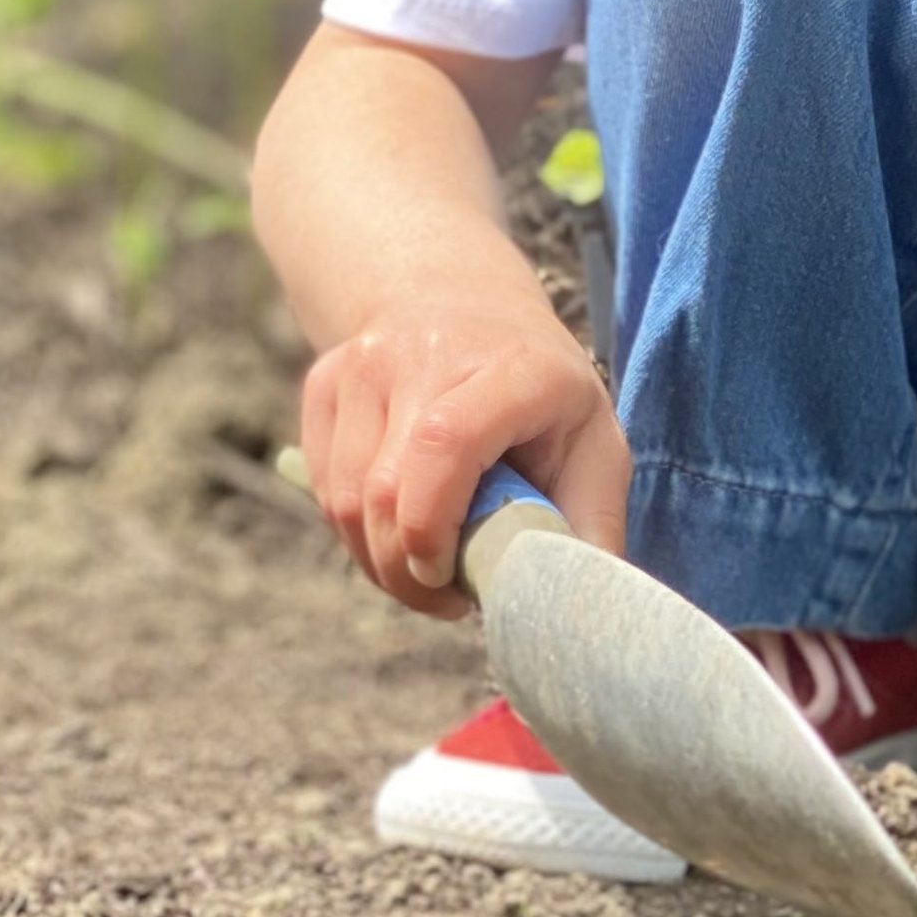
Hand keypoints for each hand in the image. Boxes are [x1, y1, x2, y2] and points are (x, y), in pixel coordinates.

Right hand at [299, 301, 629, 621]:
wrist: (464, 306)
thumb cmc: (542, 396)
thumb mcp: (594, 443)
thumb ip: (590, 525)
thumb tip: (579, 610)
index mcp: (513, 367)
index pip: (448, 444)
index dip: (435, 524)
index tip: (449, 577)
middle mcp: (426, 352)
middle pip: (385, 489)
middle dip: (406, 571)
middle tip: (444, 597)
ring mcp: (363, 364)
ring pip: (342, 500)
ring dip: (378, 560)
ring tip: (425, 568)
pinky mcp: (323, 384)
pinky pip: (322, 488)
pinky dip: (355, 531)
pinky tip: (397, 527)